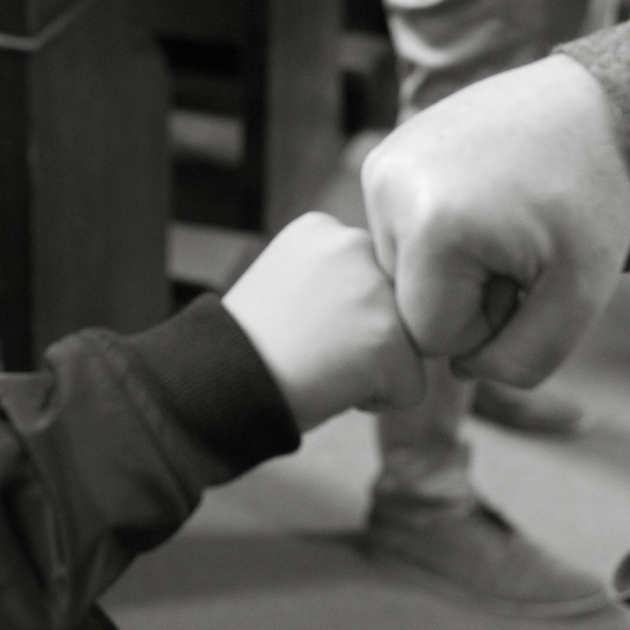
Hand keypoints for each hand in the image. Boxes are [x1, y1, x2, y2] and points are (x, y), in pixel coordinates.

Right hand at [222, 213, 423, 429]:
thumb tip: (386, 304)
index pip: (370, 275)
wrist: (218, 382)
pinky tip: (333, 389)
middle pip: (395, 305)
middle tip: (313, 349)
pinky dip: (381, 401)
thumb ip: (336, 279)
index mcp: (323, 228)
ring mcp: (375, 290)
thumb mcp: (289, 282)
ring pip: (409, 344)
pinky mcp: (390, 339)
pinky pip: (411, 386)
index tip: (303, 326)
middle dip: (366, 335)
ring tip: (320, 366)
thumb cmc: (248, 345)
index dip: (343, 314)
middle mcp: (354, 245)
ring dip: (375, 366)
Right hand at [361, 55, 629, 388]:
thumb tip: (461, 371)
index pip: (432, 335)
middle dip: (466, 293)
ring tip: (501, 218)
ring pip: (402, 268)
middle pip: (410, 302)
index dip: (488, 324)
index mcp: (433, 229)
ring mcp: (382, 164)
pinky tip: (481, 197)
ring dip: (451, 263)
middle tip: (520, 246)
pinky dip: (439, 230)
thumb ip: (523, 361)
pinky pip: (400, 228)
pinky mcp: (386, 152)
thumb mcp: (580, 298)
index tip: (528, 277)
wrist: (598, 107)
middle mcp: (389, 190)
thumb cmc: (593, 201)